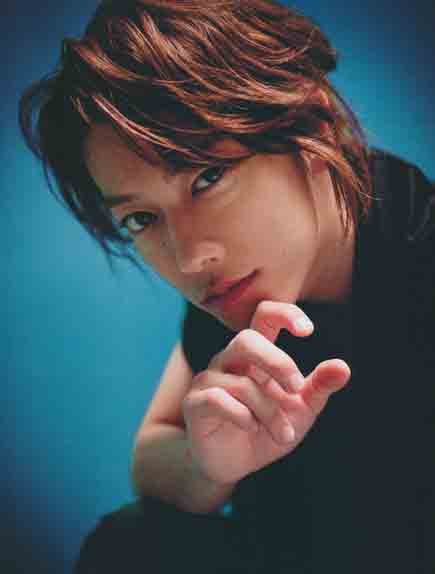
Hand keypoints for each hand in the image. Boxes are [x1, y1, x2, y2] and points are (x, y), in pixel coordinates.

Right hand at [182, 301, 349, 485]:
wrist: (235, 465)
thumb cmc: (266, 429)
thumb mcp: (300, 410)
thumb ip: (319, 387)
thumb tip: (343, 367)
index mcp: (256, 355)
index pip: (264, 315)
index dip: (284, 314)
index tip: (308, 331)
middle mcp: (230, 360)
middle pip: (246, 339)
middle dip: (276, 362)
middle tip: (295, 387)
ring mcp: (209, 379)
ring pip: (241, 382)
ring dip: (270, 411)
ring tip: (284, 435)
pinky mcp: (195, 403)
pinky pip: (217, 399)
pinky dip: (242, 416)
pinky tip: (251, 428)